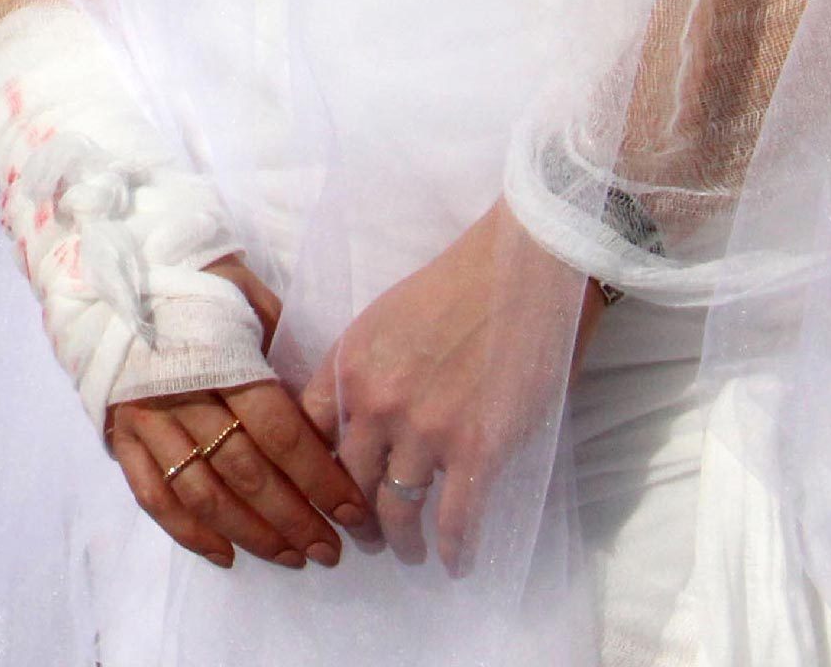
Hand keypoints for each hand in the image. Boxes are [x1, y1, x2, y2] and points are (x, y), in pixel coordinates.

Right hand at [103, 258, 371, 570]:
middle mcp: (179, 396)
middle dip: (294, 518)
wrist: (106, 272)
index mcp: (219, 359)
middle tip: (330, 549)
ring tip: (291, 556)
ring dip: (251, 533)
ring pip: (202, 493)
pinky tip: (226, 553)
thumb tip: (322, 391)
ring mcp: (145, 421)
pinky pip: (153, 497)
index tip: (352, 511)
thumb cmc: (187, 284)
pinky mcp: (120, 436)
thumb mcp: (242, 292)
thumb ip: (280, 337)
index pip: (279, 432)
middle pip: (245, 472)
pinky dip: (188, 532)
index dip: (319, 477)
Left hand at [301, 200, 603, 573]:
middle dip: (349, 515)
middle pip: (344, 480)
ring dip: (397, 539)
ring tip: (404, 552)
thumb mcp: (381, 319)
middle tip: (360, 534)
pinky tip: (456, 564)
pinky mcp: (479, 449)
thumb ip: (361, 370)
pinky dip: (455, 549)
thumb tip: (352, 419)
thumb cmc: (457, 284)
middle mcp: (376, 402)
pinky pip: (456, 519)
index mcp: (347, 364)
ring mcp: (425, 430)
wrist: (524, 268)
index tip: (316, 489)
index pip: (305, 433)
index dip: (308, 468)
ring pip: (394, 508)